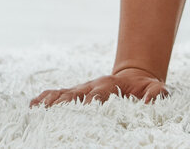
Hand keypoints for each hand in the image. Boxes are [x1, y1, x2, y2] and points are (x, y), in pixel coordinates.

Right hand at [30, 66, 167, 106]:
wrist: (134, 74)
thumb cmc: (144, 87)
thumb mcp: (155, 87)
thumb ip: (156, 93)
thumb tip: (150, 102)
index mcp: (110, 85)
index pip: (99, 95)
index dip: (92, 102)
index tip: (86, 109)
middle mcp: (92, 85)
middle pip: (76, 95)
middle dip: (66, 105)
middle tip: (55, 115)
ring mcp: (82, 88)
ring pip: (64, 94)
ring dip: (51, 102)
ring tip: (37, 111)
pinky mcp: (76, 92)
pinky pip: (58, 93)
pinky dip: (45, 98)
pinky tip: (33, 106)